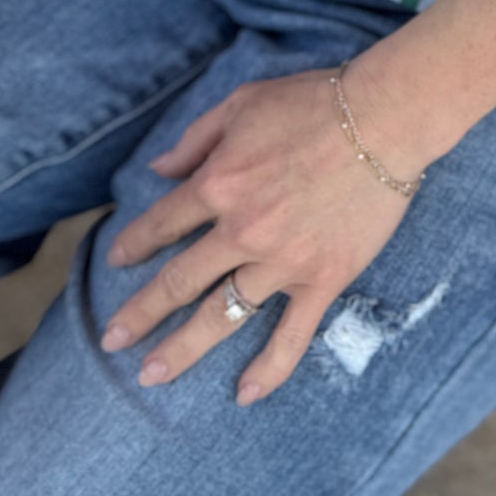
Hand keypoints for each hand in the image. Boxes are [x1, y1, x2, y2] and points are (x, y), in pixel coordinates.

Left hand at [99, 64, 430, 404]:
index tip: (116, 262)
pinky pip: (291, 334)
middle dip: (140, 314)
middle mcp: (241, 230)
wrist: (384, 118)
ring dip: (182, 349)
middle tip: (112, 340)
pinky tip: (245, 394)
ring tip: (151, 375)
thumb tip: (157, 170)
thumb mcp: (242, 103)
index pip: (161, 224)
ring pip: (221, 316)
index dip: (134, 244)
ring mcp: (281, 261)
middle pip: (178, 281)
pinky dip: (269, 368)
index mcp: (218, 183)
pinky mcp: (322, 279)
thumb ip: (196, 139)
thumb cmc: (314, 101)